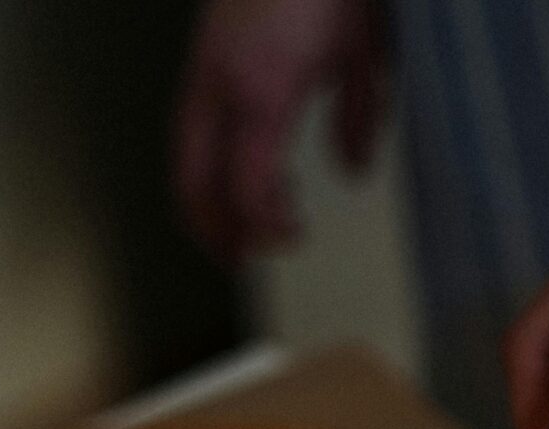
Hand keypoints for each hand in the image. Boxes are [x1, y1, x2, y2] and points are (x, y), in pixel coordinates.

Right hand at [174, 0, 386, 261]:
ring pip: (184, 153)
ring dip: (207, 197)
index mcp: (263, 91)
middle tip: (242, 259)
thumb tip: (351, 172)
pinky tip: (247, 167)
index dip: (264, 225)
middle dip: (214, 227)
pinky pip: (192, 124)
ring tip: (241, 226)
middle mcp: (221, 85)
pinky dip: (210, 160)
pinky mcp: (202, 56)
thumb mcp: (364, 51)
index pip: (247, 186)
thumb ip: (357, 116)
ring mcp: (204, 69)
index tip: (292, 239)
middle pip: (195, 178)